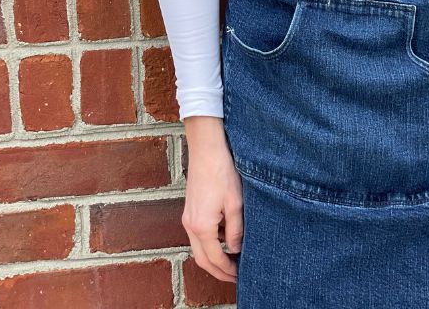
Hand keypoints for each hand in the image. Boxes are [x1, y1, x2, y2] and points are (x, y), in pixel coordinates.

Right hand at [182, 116, 243, 282]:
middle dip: (218, 271)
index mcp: (201, 226)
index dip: (227, 270)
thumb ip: (235, 230)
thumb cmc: (222, 173)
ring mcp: (188, 218)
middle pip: (202, 259)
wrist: (206, 150)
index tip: (240, 276)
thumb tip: (236, 249)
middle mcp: (190, 225)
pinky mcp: (190, 211)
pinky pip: (198, 236)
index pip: (214, 259)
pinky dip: (210, 245)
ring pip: (198, 249)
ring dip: (213, 258)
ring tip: (233, 261)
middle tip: (235, 277)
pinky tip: (226, 241)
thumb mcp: (236, 204)